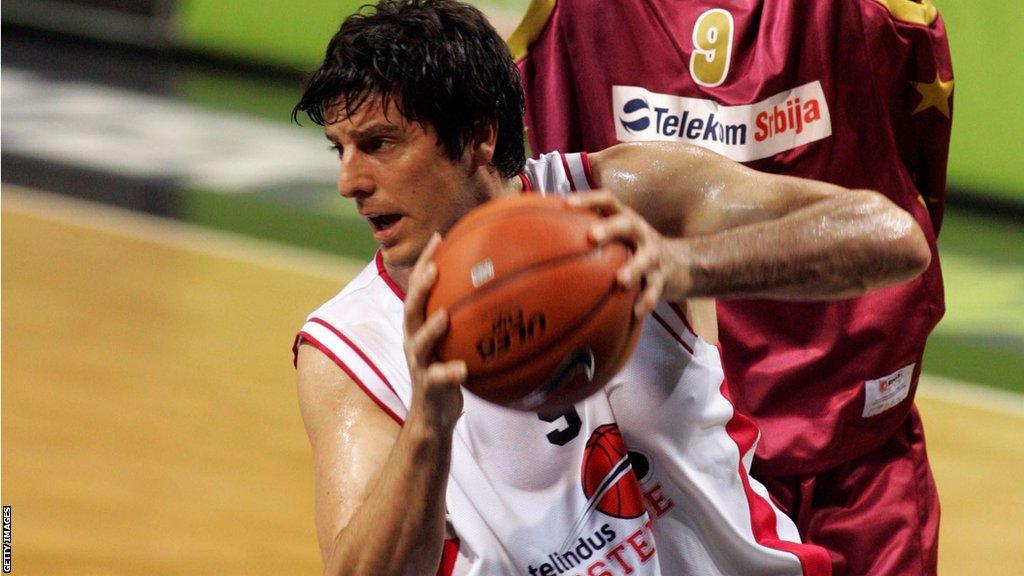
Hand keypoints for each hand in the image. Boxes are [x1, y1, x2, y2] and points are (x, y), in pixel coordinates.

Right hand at [403, 233, 466, 431]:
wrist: (433, 415)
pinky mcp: (429, 387)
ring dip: (430, 329)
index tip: (440, 237)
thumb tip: (503, 287)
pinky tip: (464, 369)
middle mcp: (413, 341)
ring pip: (418, 343)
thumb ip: (469, 317)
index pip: (418, 287)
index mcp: (419, 326)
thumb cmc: (449, 370)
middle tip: (434, 269)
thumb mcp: (456, 340)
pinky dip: (450, 372)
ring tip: (444, 316)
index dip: (426, 262)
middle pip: (411, 309)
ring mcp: (419, 364)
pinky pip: (438, 379)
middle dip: (420, 287)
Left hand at [569, 192, 692, 316]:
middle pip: (628, 224)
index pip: (607, 201)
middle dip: (611, 228)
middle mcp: (640, 232)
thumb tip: (543, 239)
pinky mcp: (663, 278)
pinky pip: (655, 289)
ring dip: (634, 268)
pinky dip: (646, 300)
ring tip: (621, 281)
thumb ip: (589, 235)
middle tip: (592, 237)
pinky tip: (635, 312)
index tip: (567, 203)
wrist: (680, 265)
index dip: (588, 199)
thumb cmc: (632, 250)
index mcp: (625, 219)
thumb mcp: (616, 237)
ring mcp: (653, 255)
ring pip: (646, 258)